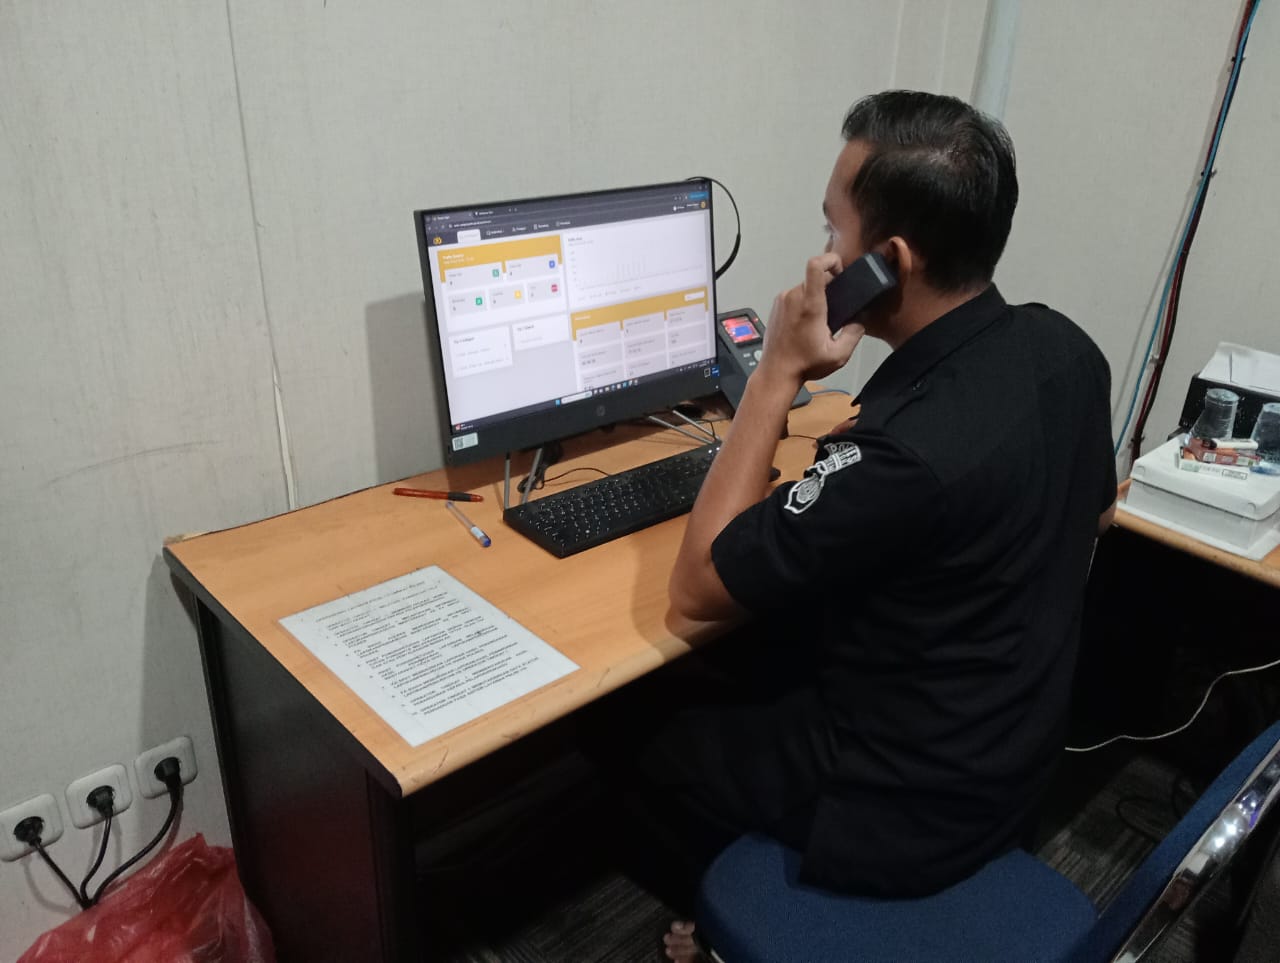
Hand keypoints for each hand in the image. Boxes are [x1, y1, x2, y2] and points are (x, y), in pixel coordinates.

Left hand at [760, 253, 864, 383]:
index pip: (816, 265)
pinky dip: (804, 303)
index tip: (840, 270)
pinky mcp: (776, 306)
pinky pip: (795, 295)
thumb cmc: (804, 364)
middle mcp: (793, 297)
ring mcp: (782, 300)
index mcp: (810, 305)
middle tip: (835, 309)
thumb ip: (854, 334)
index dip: (830, 260)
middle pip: (815, 277)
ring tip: (820, 320)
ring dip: (816, 297)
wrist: (776, 373)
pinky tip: (807, 323)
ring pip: (805, 287)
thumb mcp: (838, 355)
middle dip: (829, 288)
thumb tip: (860, 320)